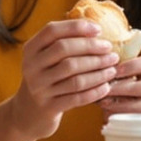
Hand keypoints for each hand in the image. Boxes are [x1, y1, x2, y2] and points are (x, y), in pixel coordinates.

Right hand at [9, 20, 116, 140]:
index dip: (76, 27)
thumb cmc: (45, 79)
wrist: (27, 113)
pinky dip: (94, 91)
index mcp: (31, 50)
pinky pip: (77, 98)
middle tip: (110, 50)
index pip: (52, 31)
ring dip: (98, 72)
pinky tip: (106, 87)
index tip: (98, 30)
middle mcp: (31, 67)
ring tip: (112, 68)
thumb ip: (62, 43)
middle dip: (91, 48)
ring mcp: (39, 88)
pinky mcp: (48, 107)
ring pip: (74, 76)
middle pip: (64, 50)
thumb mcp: (45, 59)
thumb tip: (96, 29)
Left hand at [100, 53, 140, 117]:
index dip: (132, 66)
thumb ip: (117, 77)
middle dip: (123, 91)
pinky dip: (132, 121)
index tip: (114, 71)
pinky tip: (117, 120)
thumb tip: (95, 80)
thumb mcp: (133, 80)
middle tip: (104, 93)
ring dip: (125, 107)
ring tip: (107, 108)